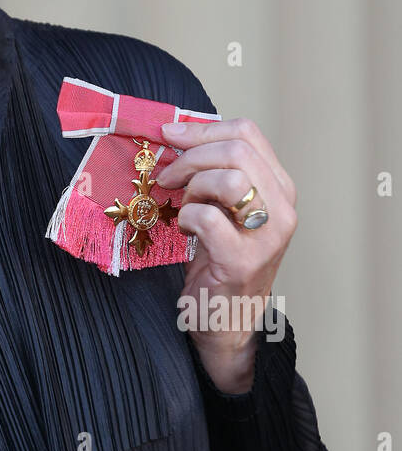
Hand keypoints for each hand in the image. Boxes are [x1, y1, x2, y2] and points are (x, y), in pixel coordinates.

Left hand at [154, 117, 297, 390]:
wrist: (225, 322)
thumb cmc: (218, 261)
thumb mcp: (224, 207)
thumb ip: (213, 171)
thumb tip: (174, 131)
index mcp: (279, 187)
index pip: (247, 133)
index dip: (202, 128)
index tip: (169, 135)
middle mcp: (283, 208)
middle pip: (236, 149)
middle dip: (190, 156)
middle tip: (167, 177)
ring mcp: (268, 236)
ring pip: (229, 179)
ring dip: (193, 187)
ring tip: (184, 207)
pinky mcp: (243, 261)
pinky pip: (207, 217)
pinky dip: (186, 218)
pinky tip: (186, 231)